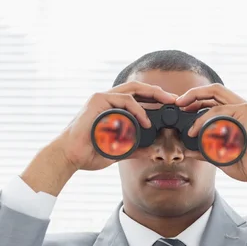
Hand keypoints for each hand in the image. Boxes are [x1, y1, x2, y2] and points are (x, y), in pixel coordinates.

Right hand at [53, 81, 178, 171]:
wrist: (70, 156)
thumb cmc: (89, 153)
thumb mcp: (119, 151)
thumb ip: (136, 149)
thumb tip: (153, 151)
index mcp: (113, 108)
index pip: (138, 98)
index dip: (156, 100)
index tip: (172, 107)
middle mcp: (108, 99)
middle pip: (138, 89)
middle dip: (159, 93)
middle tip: (176, 100)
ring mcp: (102, 98)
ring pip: (133, 90)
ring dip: (153, 96)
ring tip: (168, 105)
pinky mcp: (98, 100)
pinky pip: (124, 100)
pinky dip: (138, 109)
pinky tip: (147, 122)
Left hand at [174, 83, 246, 182]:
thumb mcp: (221, 156)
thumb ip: (205, 150)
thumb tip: (188, 151)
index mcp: (239, 114)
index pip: (216, 98)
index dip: (198, 100)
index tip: (183, 108)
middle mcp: (244, 107)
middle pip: (215, 89)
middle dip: (193, 93)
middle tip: (178, 102)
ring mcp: (246, 108)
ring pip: (215, 96)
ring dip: (195, 103)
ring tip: (182, 112)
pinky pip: (219, 110)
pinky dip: (203, 119)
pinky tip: (194, 130)